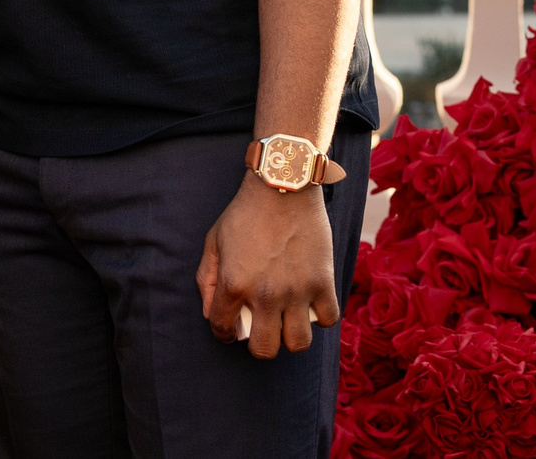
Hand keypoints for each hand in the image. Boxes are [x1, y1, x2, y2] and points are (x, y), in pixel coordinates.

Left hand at [196, 180, 336, 357]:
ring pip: (298, 343)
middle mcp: (265, 293)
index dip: (223, 334)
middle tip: (260, 328)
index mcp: (234, 283)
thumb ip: (207, 280)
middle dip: (259, 345)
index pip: (224, 329)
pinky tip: (310, 305)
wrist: (283, 184)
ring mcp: (297, 290)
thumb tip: (211, 314)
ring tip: (286, 322)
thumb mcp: (214, 240)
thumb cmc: (245, 212)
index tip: (230, 330)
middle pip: (265, 350)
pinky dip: (320, 317)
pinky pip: (328, 319)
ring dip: (290, 337)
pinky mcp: (323, 281)